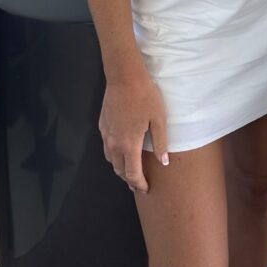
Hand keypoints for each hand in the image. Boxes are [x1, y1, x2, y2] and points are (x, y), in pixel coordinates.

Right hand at [99, 67, 168, 192]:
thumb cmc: (145, 96)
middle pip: (119, 170)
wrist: (124, 77)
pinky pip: (106, 147)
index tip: (145, 189)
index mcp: (129, 144)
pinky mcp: (102, 125)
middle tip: (138, 183)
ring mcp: (106, 134)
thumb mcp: (158, 119)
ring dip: (120, 168)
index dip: (139, 184)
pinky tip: (121, 150)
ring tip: (130, 169)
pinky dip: (114, 155)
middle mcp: (114, 143)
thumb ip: (160, 142)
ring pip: (111, 160)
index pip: (132, 173)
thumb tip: (164, 162)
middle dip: (129, 179)